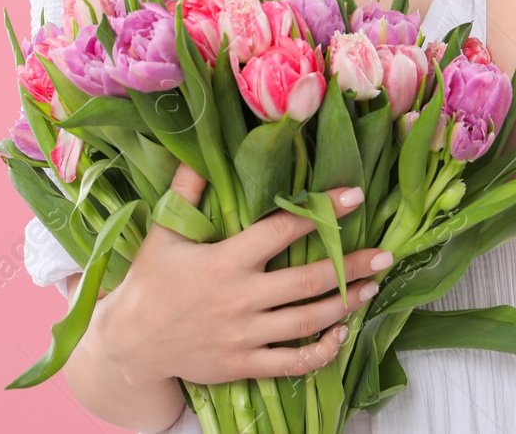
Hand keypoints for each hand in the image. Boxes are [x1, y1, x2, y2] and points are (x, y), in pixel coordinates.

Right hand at [80, 162, 391, 385]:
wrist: (129, 344)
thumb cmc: (150, 282)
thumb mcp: (164, 232)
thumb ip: (186, 191)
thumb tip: (197, 151)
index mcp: (225, 260)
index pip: (282, 230)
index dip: (321, 211)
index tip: (355, 195)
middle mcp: (239, 298)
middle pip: (308, 280)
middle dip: (351, 266)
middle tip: (385, 255)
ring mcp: (243, 335)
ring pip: (307, 320)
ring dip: (345, 304)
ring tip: (373, 287)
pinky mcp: (243, 365)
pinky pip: (292, 362)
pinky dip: (321, 351)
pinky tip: (341, 334)